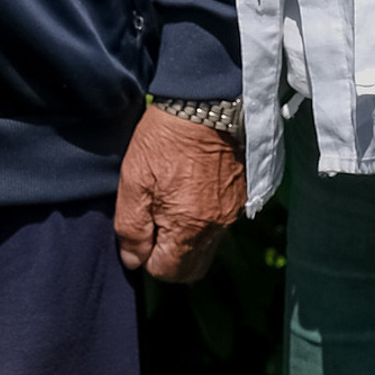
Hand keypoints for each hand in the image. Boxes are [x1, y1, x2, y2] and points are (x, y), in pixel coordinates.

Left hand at [114, 105, 245, 283]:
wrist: (206, 102)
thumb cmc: (164, 140)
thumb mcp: (133, 182)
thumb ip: (132, 228)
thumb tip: (133, 260)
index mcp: (188, 228)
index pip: (168, 271)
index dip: (147, 257)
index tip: (140, 231)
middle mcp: (217, 227)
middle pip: (193, 266)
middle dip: (170, 256)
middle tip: (153, 224)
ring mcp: (233, 211)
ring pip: (208, 245)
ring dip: (187, 236)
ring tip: (171, 201)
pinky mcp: (243, 194)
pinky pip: (221, 223)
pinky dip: (204, 218)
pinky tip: (191, 189)